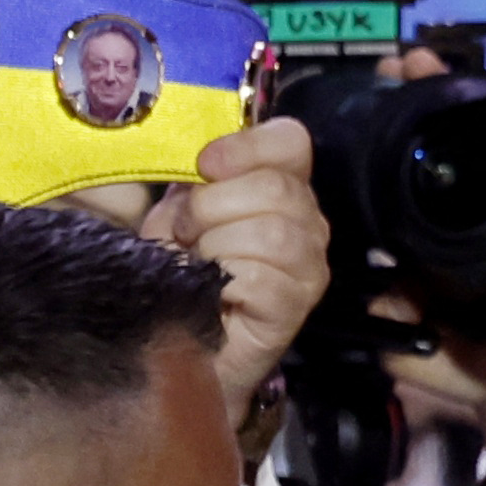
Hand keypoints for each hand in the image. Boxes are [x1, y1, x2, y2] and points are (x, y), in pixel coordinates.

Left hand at [143, 116, 329, 416]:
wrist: (177, 344)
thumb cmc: (180, 273)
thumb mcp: (179, 212)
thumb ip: (192, 178)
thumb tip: (189, 152)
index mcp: (283, 188)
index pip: (291, 141)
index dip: (245, 146)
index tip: (204, 166)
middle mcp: (307, 224)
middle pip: (276, 187)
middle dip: (213, 204)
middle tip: (186, 232)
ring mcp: (307, 268)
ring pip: (273, 233)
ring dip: (218, 244)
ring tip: (197, 263)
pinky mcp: (293, 308)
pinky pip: (262, 277)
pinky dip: (224, 280)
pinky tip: (210, 291)